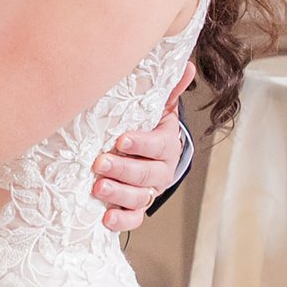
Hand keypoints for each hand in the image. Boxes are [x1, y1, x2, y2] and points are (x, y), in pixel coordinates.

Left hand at [92, 76, 190, 232]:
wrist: (148, 157)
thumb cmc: (146, 129)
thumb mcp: (157, 109)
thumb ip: (169, 89)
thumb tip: (188, 65)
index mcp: (166, 145)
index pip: (157, 145)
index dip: (141, 144)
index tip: (121, 139)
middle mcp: (160, 171)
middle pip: (146, 173)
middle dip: (122, 168)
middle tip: (99, 163)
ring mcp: (149, 192)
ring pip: (139, 197)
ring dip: (118, 193)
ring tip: (98, 188)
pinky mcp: (136, 209)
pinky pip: (133, 219)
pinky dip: (121, 221)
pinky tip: (106, 218)